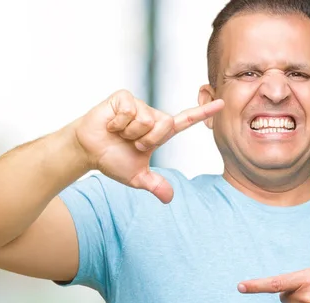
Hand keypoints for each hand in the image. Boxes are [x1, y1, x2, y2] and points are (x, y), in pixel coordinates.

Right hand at [73, 89, 223, 202]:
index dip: (203, 113)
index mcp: (160, 132)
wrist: (88, 151)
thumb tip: (169, 198)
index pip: (185, 121)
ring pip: (146, 119)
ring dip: (131, 132)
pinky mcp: (123, 97)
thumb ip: (154, 185)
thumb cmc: (112, 160)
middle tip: (132, 143)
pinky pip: (129, 111)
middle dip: (147, 140)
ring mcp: (138, 105)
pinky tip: (111, 124)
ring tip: (119, 133)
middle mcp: (152, 116)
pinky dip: (119, 123)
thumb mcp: (136, 177)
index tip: (222, 104)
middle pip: (164, 125)